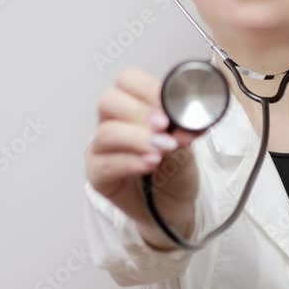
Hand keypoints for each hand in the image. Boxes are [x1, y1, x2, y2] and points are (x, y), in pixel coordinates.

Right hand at [85, 67, 205, 248]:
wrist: (172, 208)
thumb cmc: (175, 171)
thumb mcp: (188, 145)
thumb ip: (186, 130)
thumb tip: (190, 122)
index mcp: (134, 104)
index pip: (128, 80)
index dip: (147, 88)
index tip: (169, 105)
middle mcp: (113, 121)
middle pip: (109, 100)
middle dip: (139, 112)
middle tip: (163, 126)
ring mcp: (102, 148)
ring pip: (106, 132)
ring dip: (137, 138)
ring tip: (161, 149)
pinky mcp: (98, 173)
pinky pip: (106, 163)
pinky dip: (130, 161)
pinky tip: (149, 164)